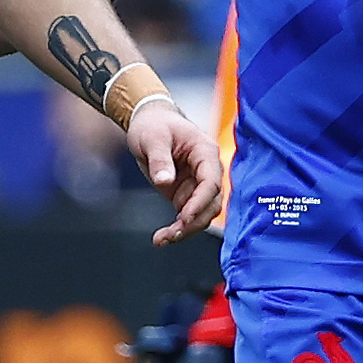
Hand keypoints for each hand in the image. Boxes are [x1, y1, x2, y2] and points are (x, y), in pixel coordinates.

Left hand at [126, 96, 223, 242]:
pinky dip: (177, 229)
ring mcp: (198, 184)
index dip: (200, 202)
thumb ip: (160, 159)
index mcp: (205, 152)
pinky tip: (162, 237)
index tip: (184, 217)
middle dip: (193, 222)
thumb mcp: (153, 138)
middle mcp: (207, 171)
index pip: (212, 181)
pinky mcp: (186, 195)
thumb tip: (165, 181)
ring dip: (186, 230)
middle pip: (211, 203)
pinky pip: (188, 217)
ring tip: (162, 239)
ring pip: (202, 214)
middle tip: (171, 234)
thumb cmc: (155, 125)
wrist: (150, 122)